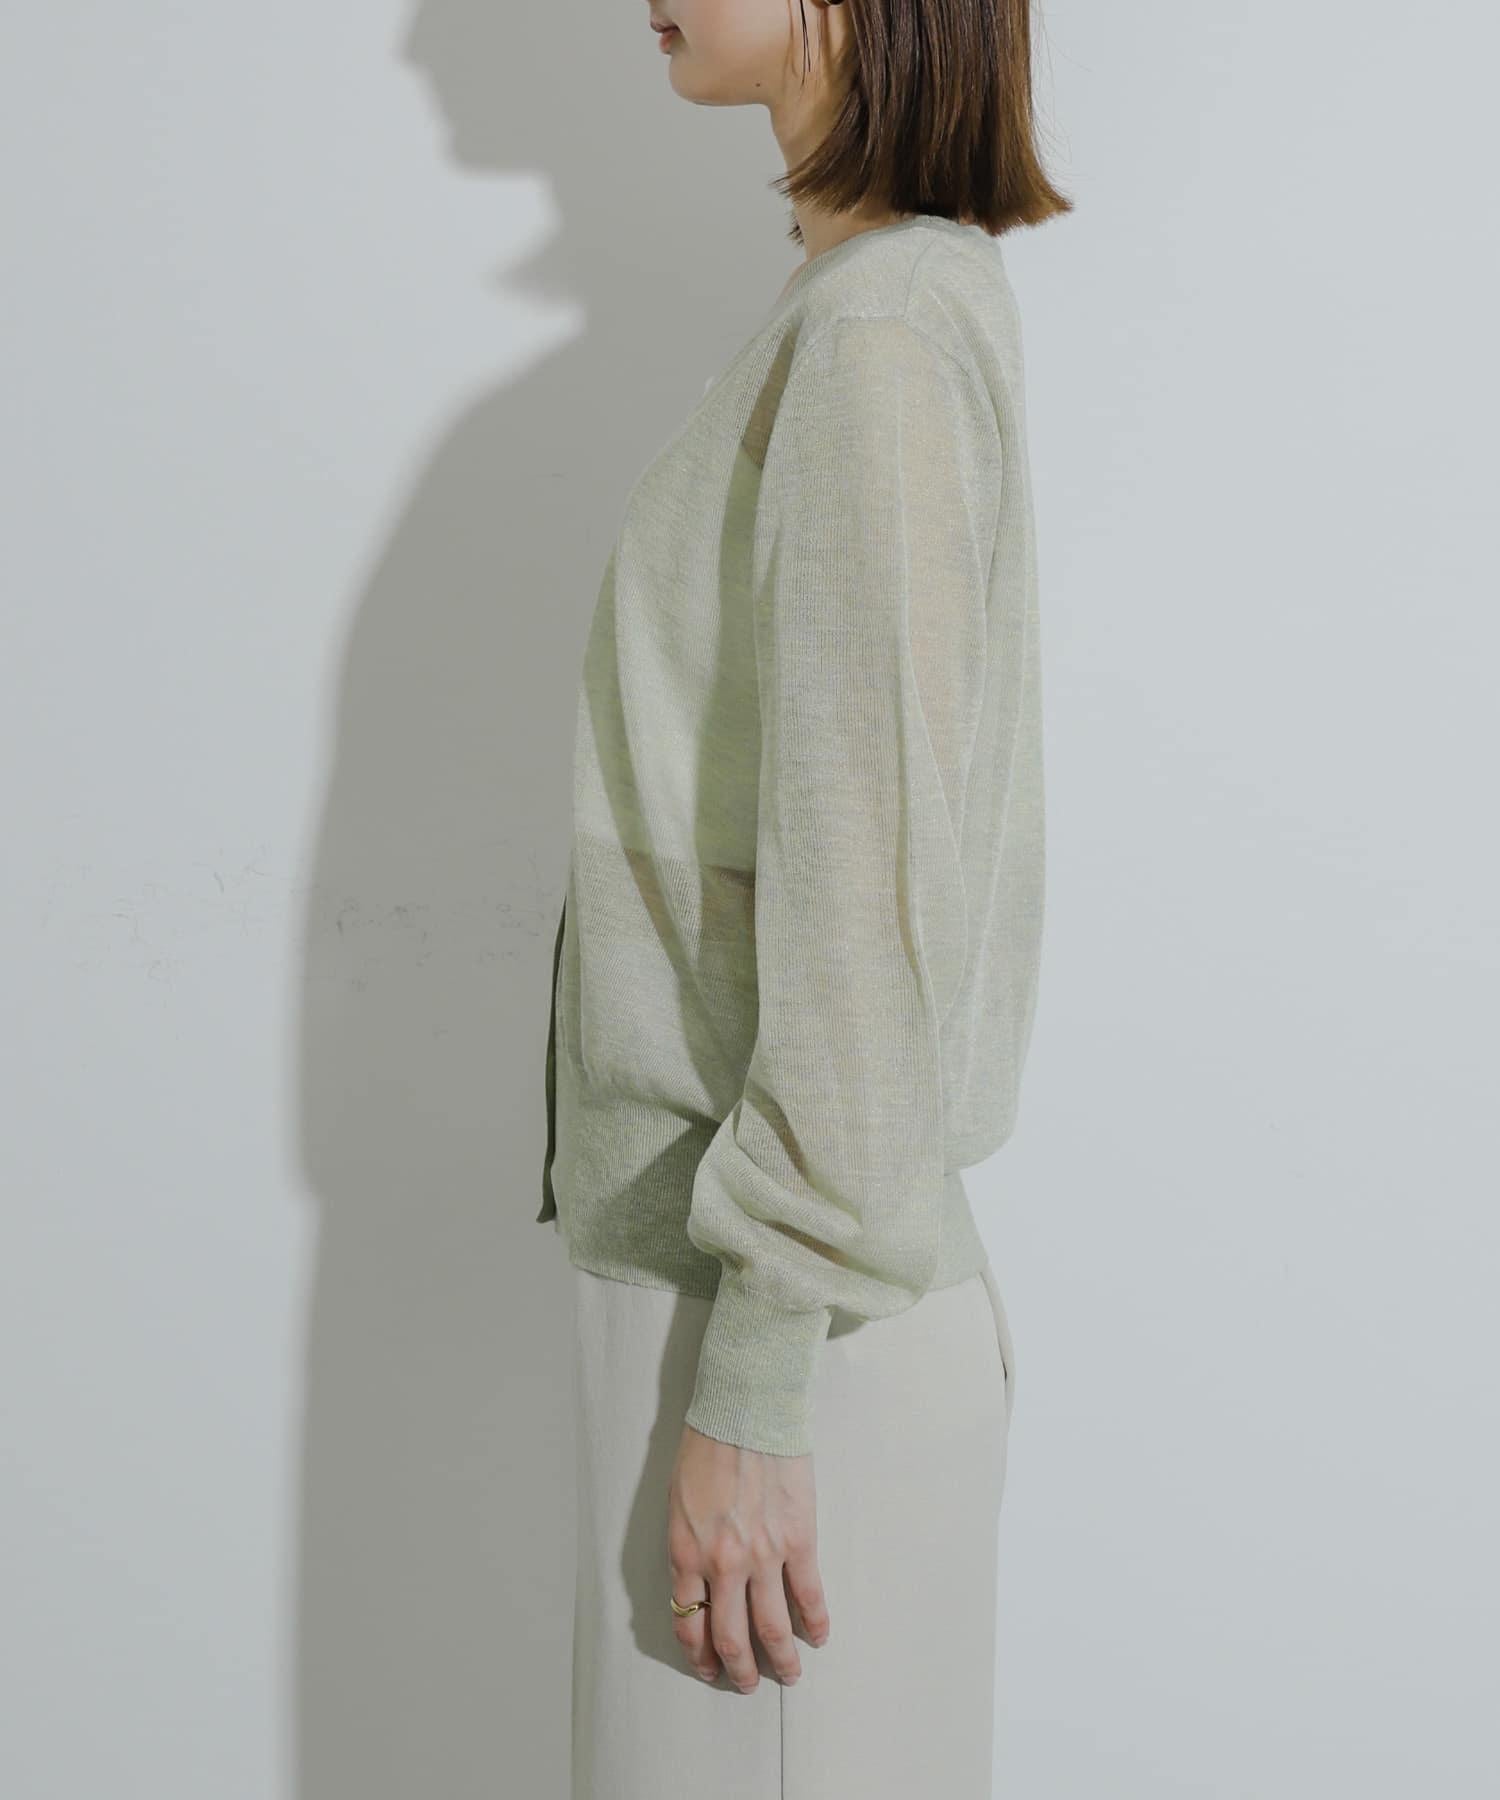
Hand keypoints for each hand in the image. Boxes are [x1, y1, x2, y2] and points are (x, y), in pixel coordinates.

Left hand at [666, 1422, 830, 1690]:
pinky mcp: (799, 1541)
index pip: (690, 1623)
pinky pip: (808, 1595)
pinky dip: (815, 1622)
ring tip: (788, 1673)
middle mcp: (724, 1566)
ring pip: (772, 1628)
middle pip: (732, 1638)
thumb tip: (699, 1582)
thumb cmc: (707, 1447)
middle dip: (739, 1671)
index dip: (700, 1653)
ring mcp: (764, 1556)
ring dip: (781, 1659)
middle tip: (746, 1684)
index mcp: (687, 1555)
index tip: (708, 1665)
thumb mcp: (679, 1504)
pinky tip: (817, 1636)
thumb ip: (688, 1547)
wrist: (745, 1411)